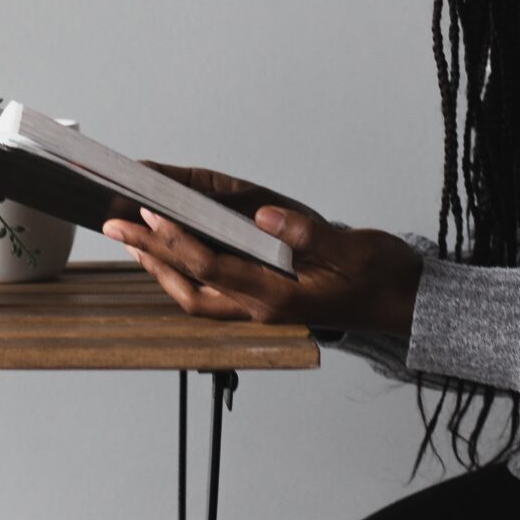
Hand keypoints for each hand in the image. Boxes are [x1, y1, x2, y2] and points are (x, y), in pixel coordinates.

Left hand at [101, 168, 421, 337]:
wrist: (404, 302)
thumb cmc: (380, 275)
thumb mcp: (353, 248)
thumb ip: (307, 234)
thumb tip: (266, 216)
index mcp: (279, 298)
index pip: (212, 267)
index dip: (177, 240)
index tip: (149, 211)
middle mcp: (262, 308)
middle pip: (190, 285)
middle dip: (150, 254)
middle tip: (115, 225)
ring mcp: (260, 309)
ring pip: (195, 296)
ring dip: (160, 267)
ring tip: (131, 238)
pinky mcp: (264, 302)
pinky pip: (211, 294)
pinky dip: (184, 272)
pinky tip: (171, 253)